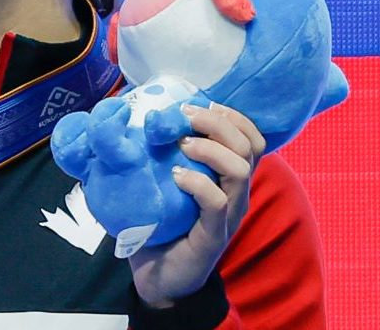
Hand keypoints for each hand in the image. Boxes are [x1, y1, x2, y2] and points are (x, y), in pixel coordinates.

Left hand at [128, 103, 265, 306]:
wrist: (159, 277)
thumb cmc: (160, 223)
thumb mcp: (164, 181)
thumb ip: (160, 152)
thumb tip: (127, 115)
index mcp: (229, 177)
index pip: (252, 138)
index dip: (234, 116)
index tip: (203, 103)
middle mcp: (236, 192)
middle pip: (249, 146)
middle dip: (219, 123)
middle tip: (185, 117)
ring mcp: (229, 214)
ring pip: (240, 170)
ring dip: (210, 150)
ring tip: (182, 146)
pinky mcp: (214, 235)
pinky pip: (217, 202)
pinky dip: (198, 183)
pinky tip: (176, 176)